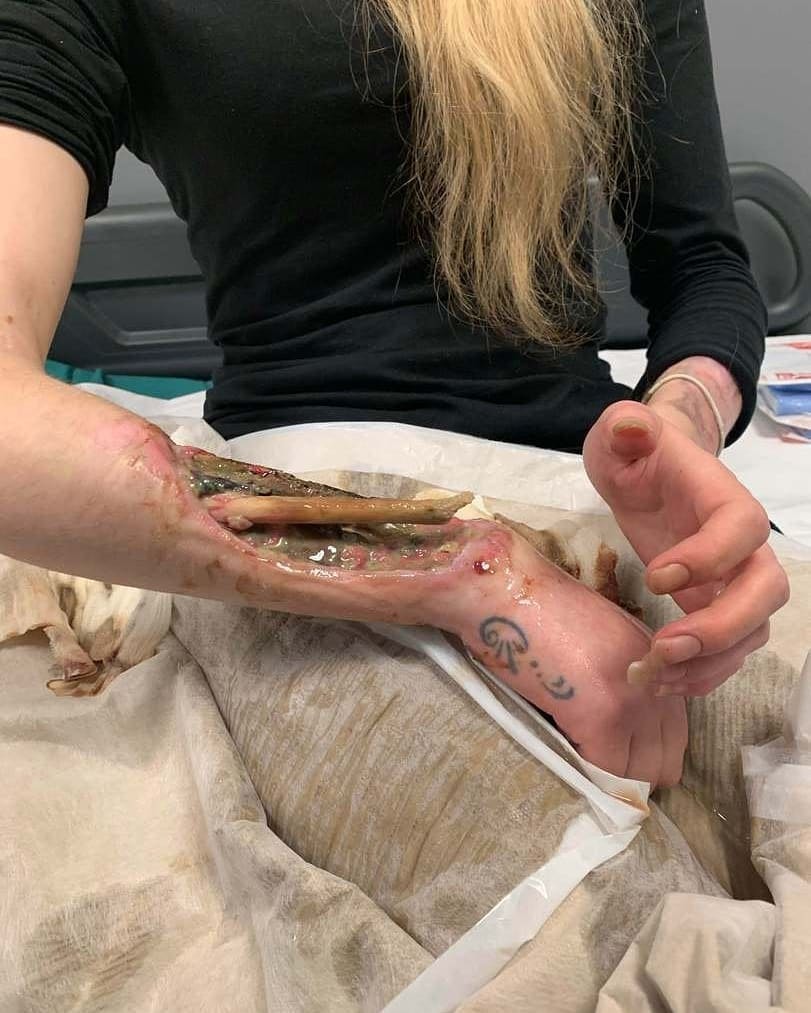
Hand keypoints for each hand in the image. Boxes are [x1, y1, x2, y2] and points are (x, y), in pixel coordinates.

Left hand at [582, 400, 789, 696]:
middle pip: (766, 591)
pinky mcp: (715, 608)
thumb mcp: (620, 432)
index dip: (710, 558)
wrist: (647, 474)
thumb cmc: (636, 454)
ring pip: (752, 631)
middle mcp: (741, 544)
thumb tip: (631, 427)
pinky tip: (661, 682)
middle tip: (664, 647)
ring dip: (709, 662)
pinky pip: (729, 651)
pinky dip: (701, 674)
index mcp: (721, 496)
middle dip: (722, 627)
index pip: (741, 527)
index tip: (656, 577)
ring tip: (654, 675)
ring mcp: (733, 580)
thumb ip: (625, 427)